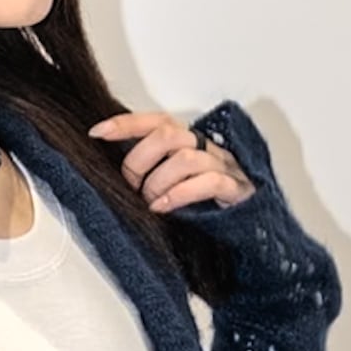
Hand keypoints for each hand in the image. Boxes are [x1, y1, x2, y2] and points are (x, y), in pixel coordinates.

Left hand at [86, 108, 255, 213]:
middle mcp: (206, 147)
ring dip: (158, 182)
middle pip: (167, 135)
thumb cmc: (208, 208)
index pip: (157, 121)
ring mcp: (224, 165)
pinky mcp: (236, 189)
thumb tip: (117, 178)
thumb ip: (153, 174)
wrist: (252, 229)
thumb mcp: (173, 186)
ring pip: (184, 158)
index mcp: (190, 142)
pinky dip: (179, 195)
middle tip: (132, 186)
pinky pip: (208, 182)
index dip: (127, 124)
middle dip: (140, 161)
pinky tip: (165, 207)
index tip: (97, 132)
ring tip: (150, 202)